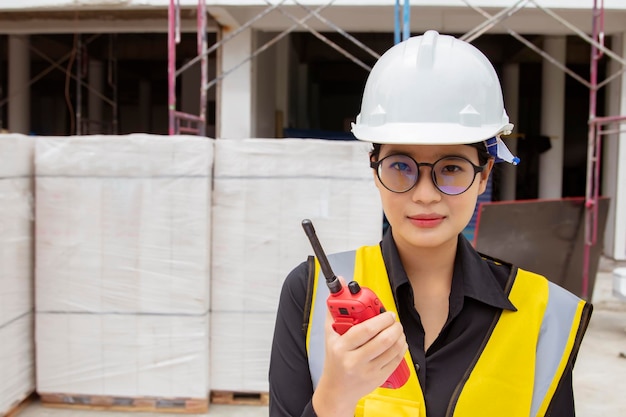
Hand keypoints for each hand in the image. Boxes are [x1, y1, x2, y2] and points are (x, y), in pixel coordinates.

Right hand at [312, 278, 407, 416]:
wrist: (337, 390)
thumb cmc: (334, 359)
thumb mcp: (329, 335)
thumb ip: (335, 310)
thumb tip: (339, 283)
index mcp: (341, 347)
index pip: (365, 330)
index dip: (380, 319)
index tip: (386, 312)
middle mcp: (354, 360)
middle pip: (383, 339)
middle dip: (393, 326)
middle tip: (393, 319)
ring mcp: (368, 371)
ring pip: (392, 350)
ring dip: (400, 336)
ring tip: (397, 329)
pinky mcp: (378, 378)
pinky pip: (396, 360)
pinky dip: (401, 348)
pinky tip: (400, 342)